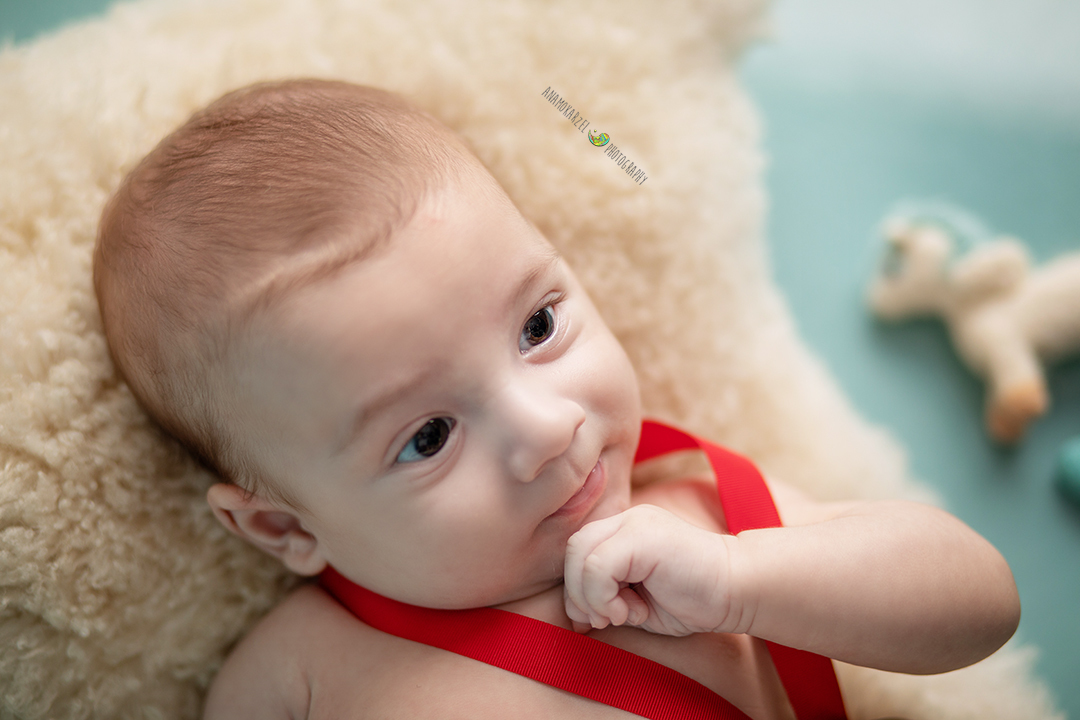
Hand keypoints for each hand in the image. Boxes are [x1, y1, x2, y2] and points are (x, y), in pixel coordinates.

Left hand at [562, 504, 739, 635]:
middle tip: (605, 619)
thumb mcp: (638, 602)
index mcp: (625, 531)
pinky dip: (604, 596)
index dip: (577, 588)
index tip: (598, 619)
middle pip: (574, 549)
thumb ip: (606, 601)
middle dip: (578, 593)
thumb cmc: (694, 600)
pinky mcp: (643, 536)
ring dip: (591, 596)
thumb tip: (575, 620)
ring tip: (622, 615)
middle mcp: (627, 520)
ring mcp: (635, 523)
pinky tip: (631, 611)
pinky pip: (598, 565)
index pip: (578, 551)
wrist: (740, 590)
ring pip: (581, 555)